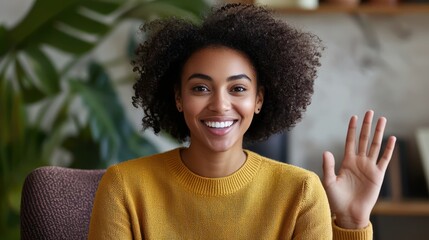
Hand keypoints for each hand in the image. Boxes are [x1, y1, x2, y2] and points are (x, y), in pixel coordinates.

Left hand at [322, 110, 395, 228]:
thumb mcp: (329, 181)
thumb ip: (328, 166)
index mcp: (347, 161)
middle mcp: (359, 162)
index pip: (350, 141)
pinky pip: (384, 159)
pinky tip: (391, 138)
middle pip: (364, 139)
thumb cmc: (337, 199)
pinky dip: (388, 149)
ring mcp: (369, 167)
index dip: (352, 129)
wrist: (349, 213)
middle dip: (367, 126)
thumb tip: (326, 151)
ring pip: (375, 146)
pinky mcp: (378, 175)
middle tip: (370, 111)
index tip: (354, 116)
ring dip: (378, 133)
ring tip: (382, 119)